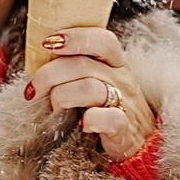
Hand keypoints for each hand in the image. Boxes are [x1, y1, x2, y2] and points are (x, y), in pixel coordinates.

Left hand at [26, 23, 158, 164]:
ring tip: (55, 108)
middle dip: (49, 75)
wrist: (144, 141)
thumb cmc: (112, 107)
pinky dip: (90, 121)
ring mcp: (125, 102)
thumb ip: (78, 67)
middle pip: (83, 64)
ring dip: (61, 98)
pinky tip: (83, 125)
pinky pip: (108, 118)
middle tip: (35, 90)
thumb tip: (40, 59)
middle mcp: (122, 78)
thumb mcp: (101, 80)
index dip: (74, 37)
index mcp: (116, 63)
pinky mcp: (124, 128)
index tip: (47, 44)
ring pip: (89, 89)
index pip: (100, 39)